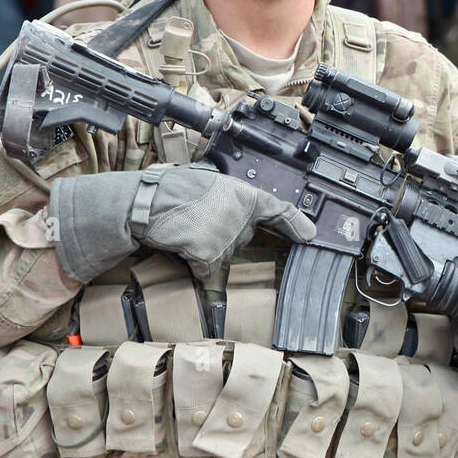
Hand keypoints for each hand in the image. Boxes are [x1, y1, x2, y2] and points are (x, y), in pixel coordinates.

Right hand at [50, 162, 315, 282]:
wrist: (146, 202)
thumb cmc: (171, 192)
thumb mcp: (209, 187)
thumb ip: (230, 202)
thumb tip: (242, 222)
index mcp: (242, 193)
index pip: (278, 209)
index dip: (296, 223)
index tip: (311, 235)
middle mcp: (242, 213)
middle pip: (240, 241)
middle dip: (221, 236)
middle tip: (196, 220)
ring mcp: (228, 234)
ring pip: (221, 257)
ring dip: (203, 249)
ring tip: (185, 228)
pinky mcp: (211, 252)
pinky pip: (205, 270)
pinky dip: (192, 264)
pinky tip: (180, 243)